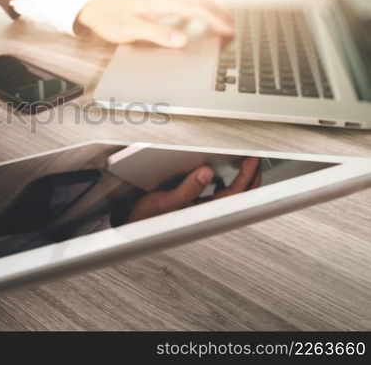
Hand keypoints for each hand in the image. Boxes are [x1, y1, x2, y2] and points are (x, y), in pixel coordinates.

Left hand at [75, 0, 233, 46]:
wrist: (94, 8)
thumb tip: (182, 39)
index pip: (196, 9)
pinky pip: (186, 4)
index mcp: (161, 2)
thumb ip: (156, 34)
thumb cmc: (110, 19)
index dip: (215, 20)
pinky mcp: (160, 3)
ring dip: (212, 9)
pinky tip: (202, 19)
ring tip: (226, 22)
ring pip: (195, 0)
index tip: (229, 31)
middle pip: (200, 1)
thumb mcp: (130, 30)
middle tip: (235, 28)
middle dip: (220, 13)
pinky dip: (200, 10)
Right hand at [125, 156, 261, 222]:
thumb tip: (206, 173)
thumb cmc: (144, 217)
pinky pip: (216, 195)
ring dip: (240, 181)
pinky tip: (218, 176)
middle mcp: (205, 213)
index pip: (233, 194)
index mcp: (202, 213)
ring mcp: (201, 210)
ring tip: (244, 166)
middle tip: (255, 160)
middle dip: (250, 178)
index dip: (246, 176)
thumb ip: (187, 189)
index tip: (252, 159)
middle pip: (237, 196)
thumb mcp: (164, 201)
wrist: (130, 226)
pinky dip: (223, 184)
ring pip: (229, 195)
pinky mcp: (193, 207)